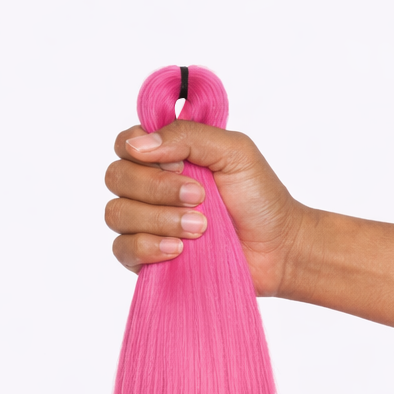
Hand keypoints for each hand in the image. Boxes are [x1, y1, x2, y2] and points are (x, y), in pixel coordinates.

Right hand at [104, 121, 305, 296]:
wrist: (277, 248)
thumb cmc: (259, 197)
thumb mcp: (233, 151)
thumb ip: (187, 136)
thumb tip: (137, 144)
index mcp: (165, 155)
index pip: (126, 143)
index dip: (143, 153)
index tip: (180, 165)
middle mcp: (148, 187)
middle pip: (116, 177)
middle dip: (156, 188)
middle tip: (199, 198)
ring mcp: (145, 224)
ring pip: (117, 214)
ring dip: (159, 219)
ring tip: (200, 228)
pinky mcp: (148, 258)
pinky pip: (123, 250)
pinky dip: (147, 247)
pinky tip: (178, 250)